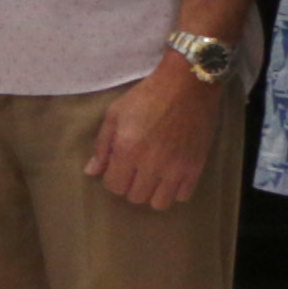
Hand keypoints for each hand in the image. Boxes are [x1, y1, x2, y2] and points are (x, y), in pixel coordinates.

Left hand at [85, 58, 225, 213]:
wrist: (187, 85)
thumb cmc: (146, 97)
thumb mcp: (115, 114)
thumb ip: (102, 146)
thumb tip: (91, 172)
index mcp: (128, 150)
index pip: (114, 186)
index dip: (113, 177)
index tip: (118, 165)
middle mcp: (152, 164)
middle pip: (135, 197)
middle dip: (131, 185)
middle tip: (135, 168)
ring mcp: (177, 168)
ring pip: (159, 203)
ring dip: (152, 192)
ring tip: (153, 176)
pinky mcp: (196, 167)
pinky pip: (183, 196)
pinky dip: (175, 190)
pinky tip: (171, 175)